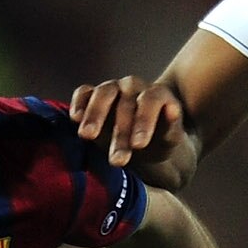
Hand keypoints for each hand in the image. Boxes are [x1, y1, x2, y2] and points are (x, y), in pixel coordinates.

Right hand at [69, 74, 192, 177]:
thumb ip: (171, 127)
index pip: (151, 100)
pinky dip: (78, 103)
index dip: (145, 121)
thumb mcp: (169, 139)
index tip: (139, 145)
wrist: (142, 143)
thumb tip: (172, 110)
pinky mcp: (92, 96)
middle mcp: (133, 87)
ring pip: (103, 93)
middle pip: (125, 102)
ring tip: (87, 136)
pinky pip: (83, 92)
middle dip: (120, 132)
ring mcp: (112, 88)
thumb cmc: (158, 141)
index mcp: (156, 94)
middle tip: (116, 160)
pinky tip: (75, 119)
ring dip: (95, 115)